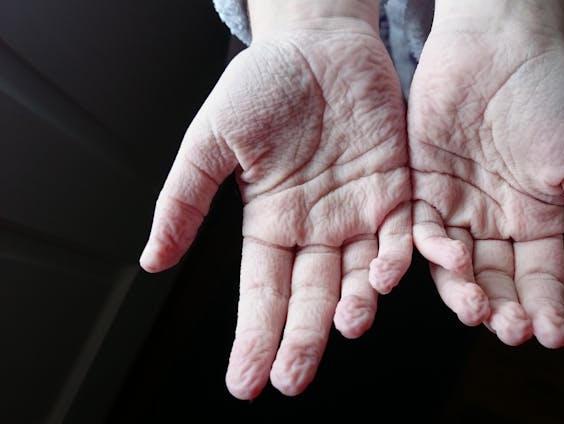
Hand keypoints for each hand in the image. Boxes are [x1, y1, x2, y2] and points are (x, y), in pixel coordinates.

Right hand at [139, 2, 410, 398]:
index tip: (244, 380)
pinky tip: (387, 276)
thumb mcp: (211, 141)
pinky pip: (402, 234)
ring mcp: (357, 212)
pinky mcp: (396, 189)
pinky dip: (398, 257)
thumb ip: (184, 201)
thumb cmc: (263, 83)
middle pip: (309, 296)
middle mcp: (315, 228)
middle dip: (302, 340)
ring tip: (345, 326)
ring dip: (355, 304)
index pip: (260, 293)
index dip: (253, 336)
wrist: (318, 41)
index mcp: (270, 223)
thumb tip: (152, 262)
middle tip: (293, 379)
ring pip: (359, 275)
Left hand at [408, 0, 563, 347]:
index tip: (554, 334)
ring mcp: (455, 201)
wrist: (501, 41)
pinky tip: (448, 262)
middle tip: (510, 328)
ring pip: (453, 265)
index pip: (539, 276)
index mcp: (536, 215)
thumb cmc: (552, 92)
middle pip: (494, 279)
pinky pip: (417, 229)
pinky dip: (428, 252)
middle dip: (502, 309)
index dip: (547, 308)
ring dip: (463, 292)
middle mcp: (494, 215)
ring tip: (477, 308)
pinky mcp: (420, 183)